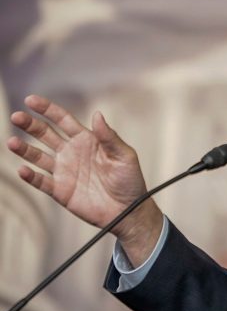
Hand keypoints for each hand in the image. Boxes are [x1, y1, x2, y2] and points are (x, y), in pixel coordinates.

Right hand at [7, 95, 162, 264]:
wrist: (129, 210)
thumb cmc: (130, 180)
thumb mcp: (124, 155)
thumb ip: (109, 137)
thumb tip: (97, 114)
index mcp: (87, 140)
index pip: (63, 120)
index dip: (47, 109)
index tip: (31, 100)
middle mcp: (71, 152)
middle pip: (46, 134)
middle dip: (30, 125)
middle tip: (16, 116)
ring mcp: (64, 171)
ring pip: (38, 156)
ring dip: (24, 149)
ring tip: (12, 142)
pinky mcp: (60, 190)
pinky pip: (41, 182)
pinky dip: (31, 176)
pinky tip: (23, 169)